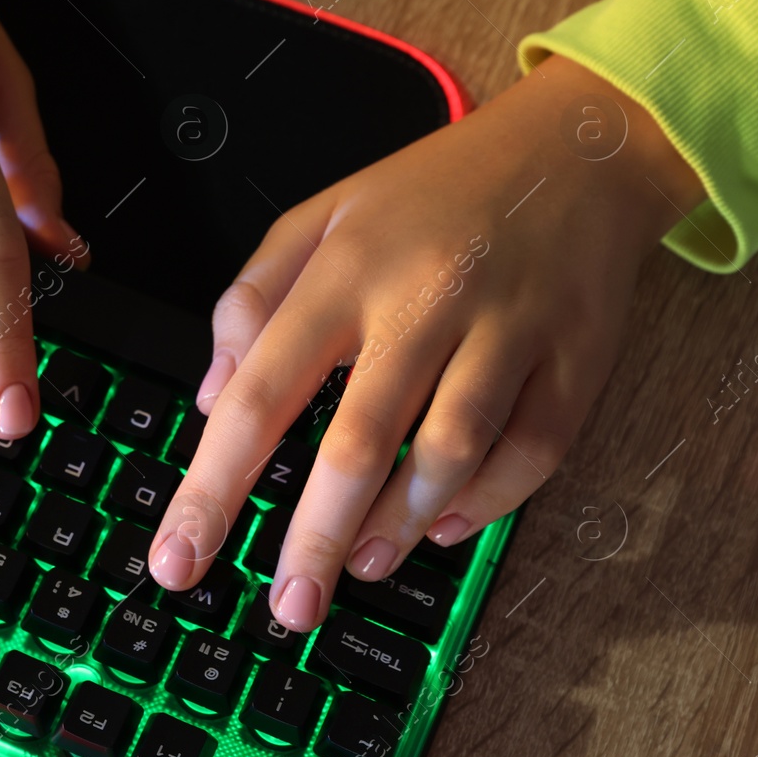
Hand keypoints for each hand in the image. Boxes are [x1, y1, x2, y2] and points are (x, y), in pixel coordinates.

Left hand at [147, 54, 705, 630]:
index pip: (263, 393)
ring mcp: (507, 328)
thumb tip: (213, 398)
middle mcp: (424, 299)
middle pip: (358, 440)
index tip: (179, 559)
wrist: (573, 149)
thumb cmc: (432, 194)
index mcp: (346, 269)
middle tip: (286, 606)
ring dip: (399, 525)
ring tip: (360, 564)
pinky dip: (488, 501)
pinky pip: (535, 449)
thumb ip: (253, 299)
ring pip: (452, 452)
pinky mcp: (578, 355)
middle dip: (314, 539)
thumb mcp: (321, 216)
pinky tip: (441, 524)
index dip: (214, 486)